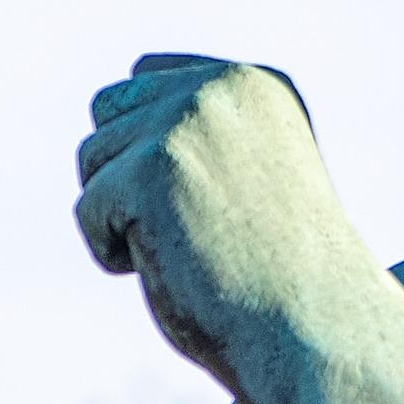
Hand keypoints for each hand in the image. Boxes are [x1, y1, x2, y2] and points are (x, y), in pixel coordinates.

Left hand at [70, 53, 341, 342]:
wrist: (314, 326)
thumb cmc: (281, 277)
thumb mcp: (250, 178)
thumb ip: (199, 137)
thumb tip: (108, 107)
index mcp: (251, 84)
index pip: (147, 77)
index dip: (148, 147)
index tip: (198, 201)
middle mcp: (220, 88)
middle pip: (108, 111)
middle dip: (124, 175)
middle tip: (187, 228)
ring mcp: (185, 122)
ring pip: (91, 161)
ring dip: (120, 217)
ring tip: (189, 250)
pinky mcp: (151, 168)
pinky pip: (89, 210)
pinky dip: (113, 253)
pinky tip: (174, 269)